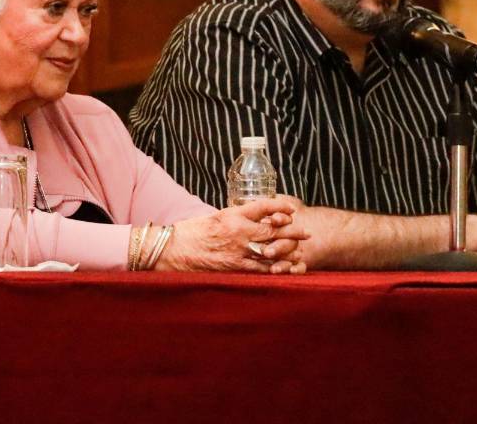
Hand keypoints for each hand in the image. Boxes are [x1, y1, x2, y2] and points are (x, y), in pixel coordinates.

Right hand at [157, 198, 310, 273]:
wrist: (171, 250)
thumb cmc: (190, 232)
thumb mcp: (214, 217)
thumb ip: (234, 217)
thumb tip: (251, 218)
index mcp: (233, 214)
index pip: (264, 206)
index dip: (281, 206)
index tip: (292, 208)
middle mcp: (238, 231)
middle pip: (273, 229)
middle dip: (292, 231)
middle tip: (306, 232)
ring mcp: (238, 250)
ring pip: (270, 250)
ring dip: (287, 251)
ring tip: (299, 253)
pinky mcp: (234, 267)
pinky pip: (259, 269)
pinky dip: (273, 268)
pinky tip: (283, 269)